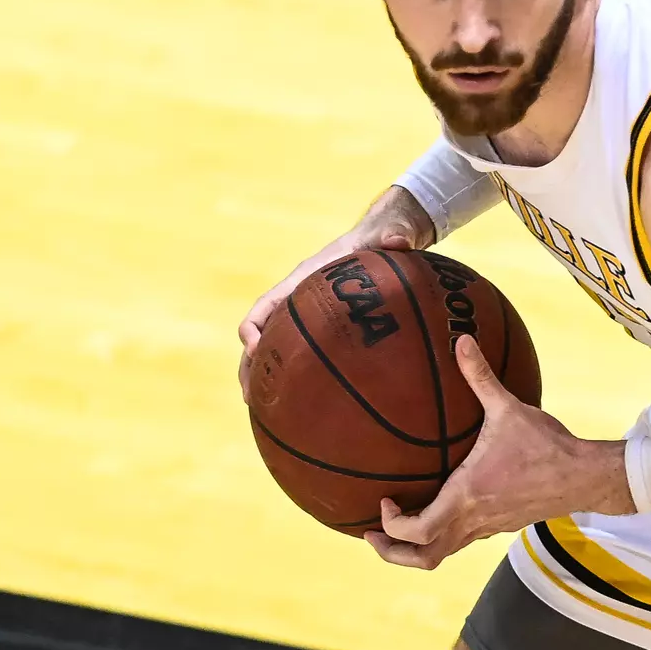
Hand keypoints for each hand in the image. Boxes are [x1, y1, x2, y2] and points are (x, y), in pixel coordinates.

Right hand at [237, 187, 434, 400]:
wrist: (385, 237)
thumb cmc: (381, 238)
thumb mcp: (389, 234)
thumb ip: (393, 235)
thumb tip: (399, 239)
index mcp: (305, 279)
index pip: (266, 304)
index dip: (254, 327)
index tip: (254, 350)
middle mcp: (299, 300)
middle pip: (261, 335)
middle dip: (251, 366)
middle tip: (252, 398)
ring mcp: (309, 318)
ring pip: (278, 351)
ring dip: (268, 378)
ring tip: (267, 415)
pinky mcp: (325, 332)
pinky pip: (305, 357)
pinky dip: (300, 381)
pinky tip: (309, 410)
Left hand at [365, 335, 634, 569]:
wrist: (585, 476)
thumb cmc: (546, 446)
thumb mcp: (509, 408)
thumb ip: (480, 376)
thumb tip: (461, 340)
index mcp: (467, 496)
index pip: (417, 531)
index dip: (391, 525)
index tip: (384, 500)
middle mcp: (474, 520)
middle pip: (424, 559)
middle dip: (393, 553)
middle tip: (373, 535)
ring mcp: (489, 528)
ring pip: (444, 555)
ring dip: (418, 548)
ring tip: (401, 528)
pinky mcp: (502, 526)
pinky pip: (465, 540)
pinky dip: (445, 533)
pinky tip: (446, 507)